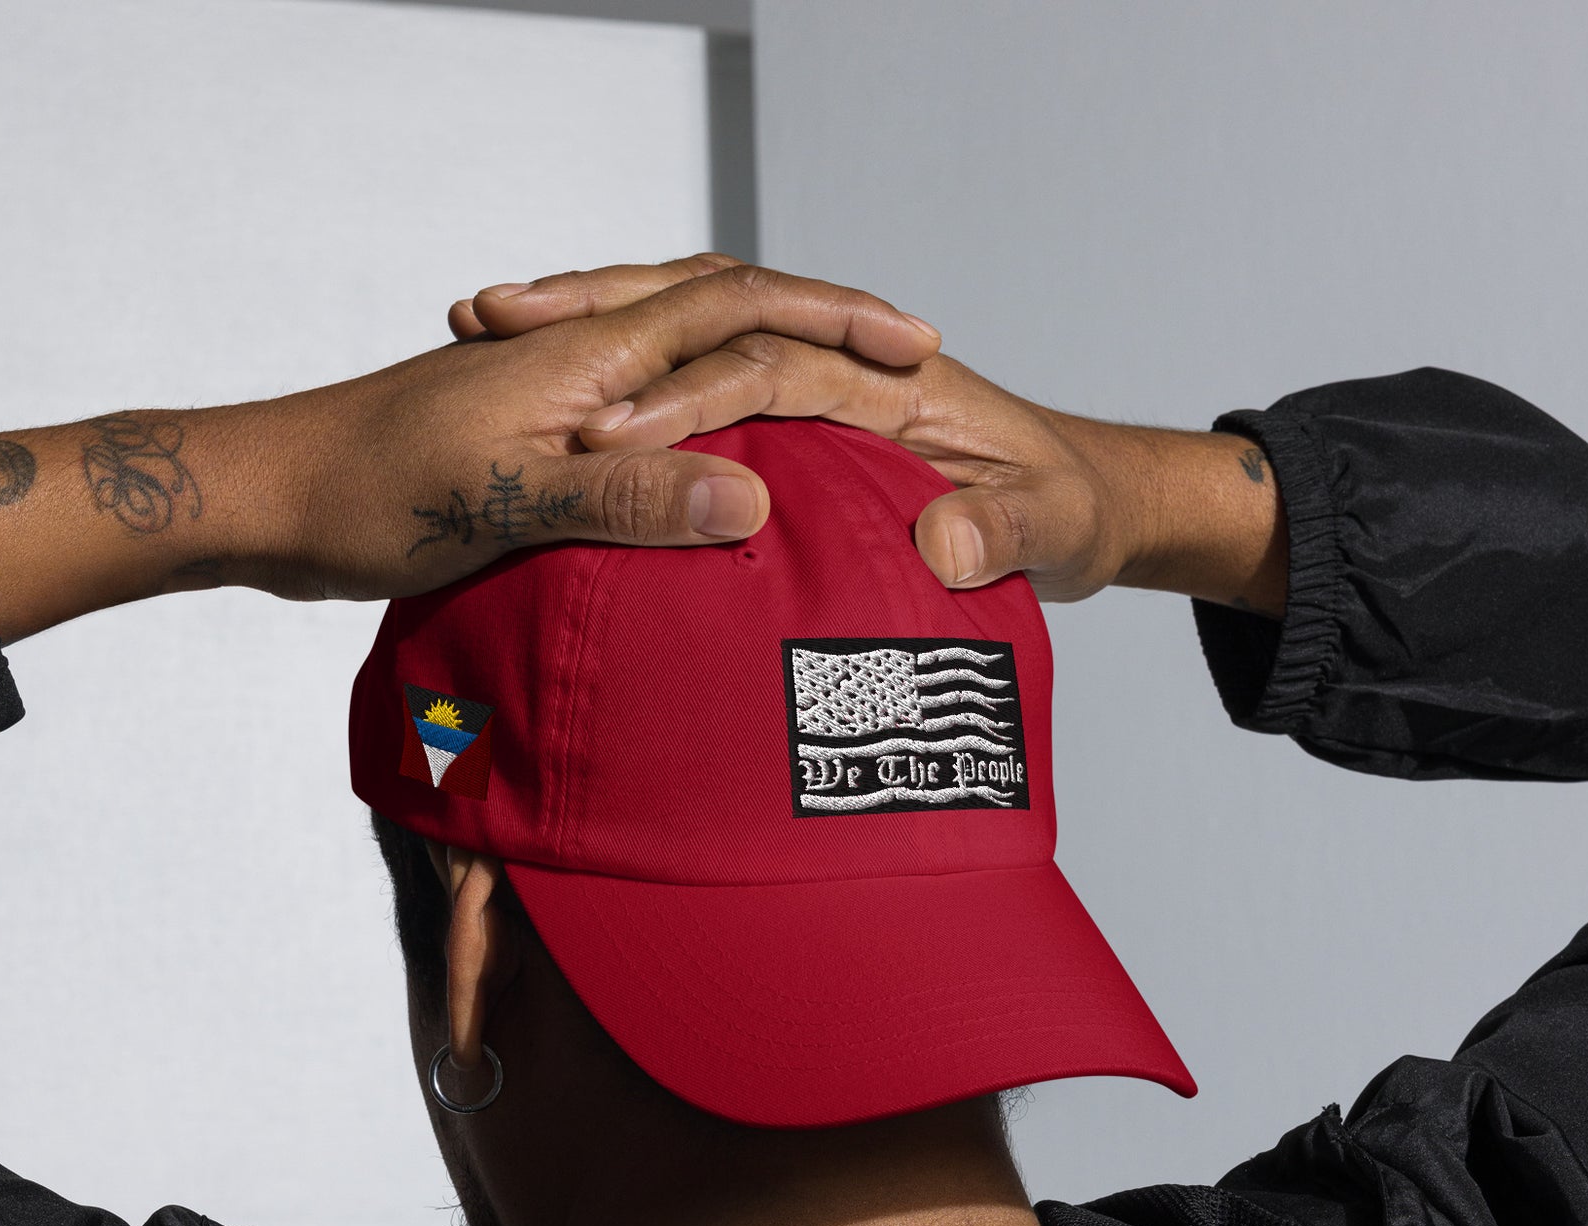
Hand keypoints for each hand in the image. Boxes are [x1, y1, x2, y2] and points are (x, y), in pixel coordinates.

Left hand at [0, 263, 940, 639]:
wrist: (265, 496)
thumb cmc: (367, 498)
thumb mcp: (505, 506)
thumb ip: (627, 501)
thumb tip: (751, 501)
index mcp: (588, 361)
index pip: (738, 309)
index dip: (832, 321)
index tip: (914, 348)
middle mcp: (576, 358)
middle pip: (720, 308)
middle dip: (816, 323)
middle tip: (897, 355)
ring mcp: (548, 390)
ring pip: (678, 351)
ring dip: (757, 355)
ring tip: (827, 388)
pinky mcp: (524, 434)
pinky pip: (638, 405)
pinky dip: (693, 413)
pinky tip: (702, 460)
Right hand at [455, 258, 1286, 611]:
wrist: (1098, 504)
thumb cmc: (1076, 510)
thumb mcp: (1056, 529)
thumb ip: (1006, 534)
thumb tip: (943, 540)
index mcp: (899, 385)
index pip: (771, 367)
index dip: (687, 398)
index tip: (605, 436)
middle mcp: (847, 373)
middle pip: (706, 324)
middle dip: (602, 323)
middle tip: (493, 325)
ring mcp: (819, 398)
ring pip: (688, 344)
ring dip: (593, 335)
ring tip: (488, 333)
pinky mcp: (805, 430)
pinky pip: (701, 394)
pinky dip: (626, 392)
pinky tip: (550, 417)